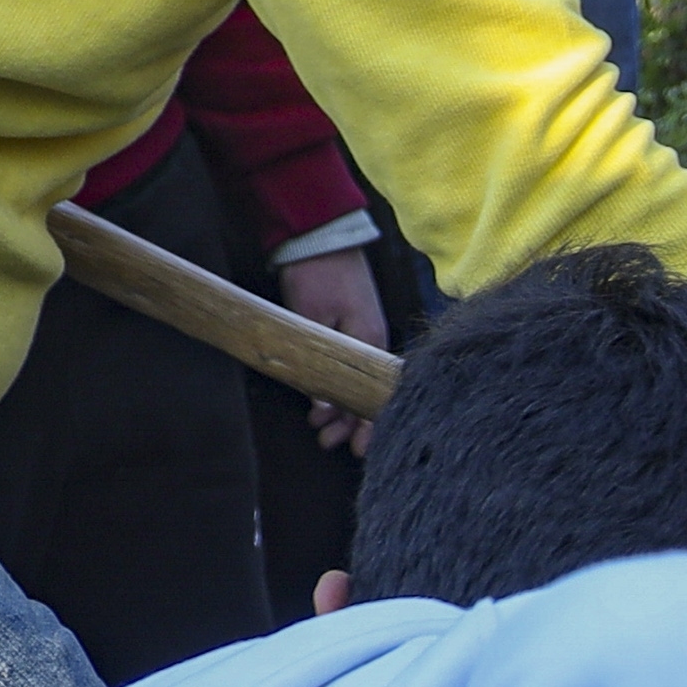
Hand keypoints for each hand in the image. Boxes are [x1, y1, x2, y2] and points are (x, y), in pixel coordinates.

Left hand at [279, 246, 388, 456]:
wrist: (320, 237)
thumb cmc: (318, 275)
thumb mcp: (311, 321)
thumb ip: (315, 366)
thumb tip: (322, 408)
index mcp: (370, 343)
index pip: (375, 396)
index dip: (367, 426)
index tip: (357, 450)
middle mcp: (372, 343)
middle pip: (366, 394)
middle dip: (350, 425)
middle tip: (330, 444)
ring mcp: (363, 336)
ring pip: (356, 384)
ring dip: (339, 410)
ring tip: (322, 432)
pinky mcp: (352, 328)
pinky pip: (350, 369)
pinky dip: (337, 389)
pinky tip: (323, 403)